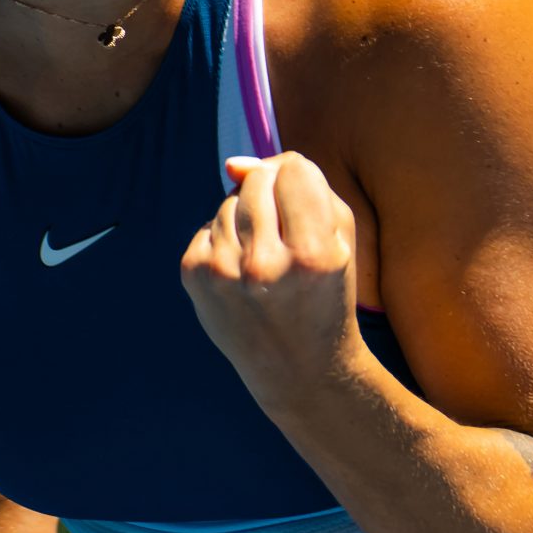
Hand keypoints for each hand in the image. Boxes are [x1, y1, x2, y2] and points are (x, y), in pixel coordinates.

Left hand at [180, 153, 361, 401]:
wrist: (299, 368)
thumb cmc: (325, 293)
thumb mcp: (339, 238)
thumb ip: (302, 184)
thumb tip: (233, 164)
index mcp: (312, 254)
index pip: (293, 169)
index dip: (299, 181)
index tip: (304, 208)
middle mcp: (264, 264)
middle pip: (256, 179)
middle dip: (270, 195)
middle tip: (285, 236)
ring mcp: (223, 272)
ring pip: (228, 201)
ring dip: (246, 220)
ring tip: (264, 261)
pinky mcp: (194, 277)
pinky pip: (207, 227)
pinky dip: (224, 240)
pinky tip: (241, 274)